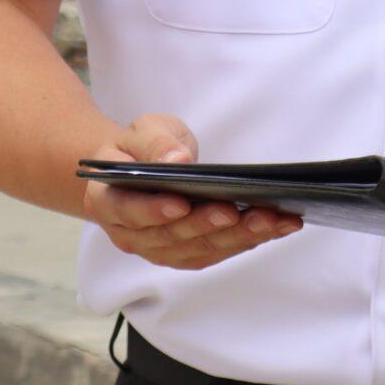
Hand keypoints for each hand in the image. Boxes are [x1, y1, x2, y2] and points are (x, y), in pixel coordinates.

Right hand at [81, 113, 299, 269]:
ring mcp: (158, 248)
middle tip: (243, 211)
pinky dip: (247, 241)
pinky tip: (276, 227)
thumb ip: (155, 144)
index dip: (155, 211)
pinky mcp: (185, 253)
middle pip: (171, 236)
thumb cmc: (138, 148)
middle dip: (210, 224)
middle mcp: (130, 234)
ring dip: (238, 237)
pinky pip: (216, 252)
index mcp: (108, 202)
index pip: (130, 211)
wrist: (135, 168)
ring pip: (199, 250)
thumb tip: (178, 160)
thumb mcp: (142, 131)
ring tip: (274, 220)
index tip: (183, 204)